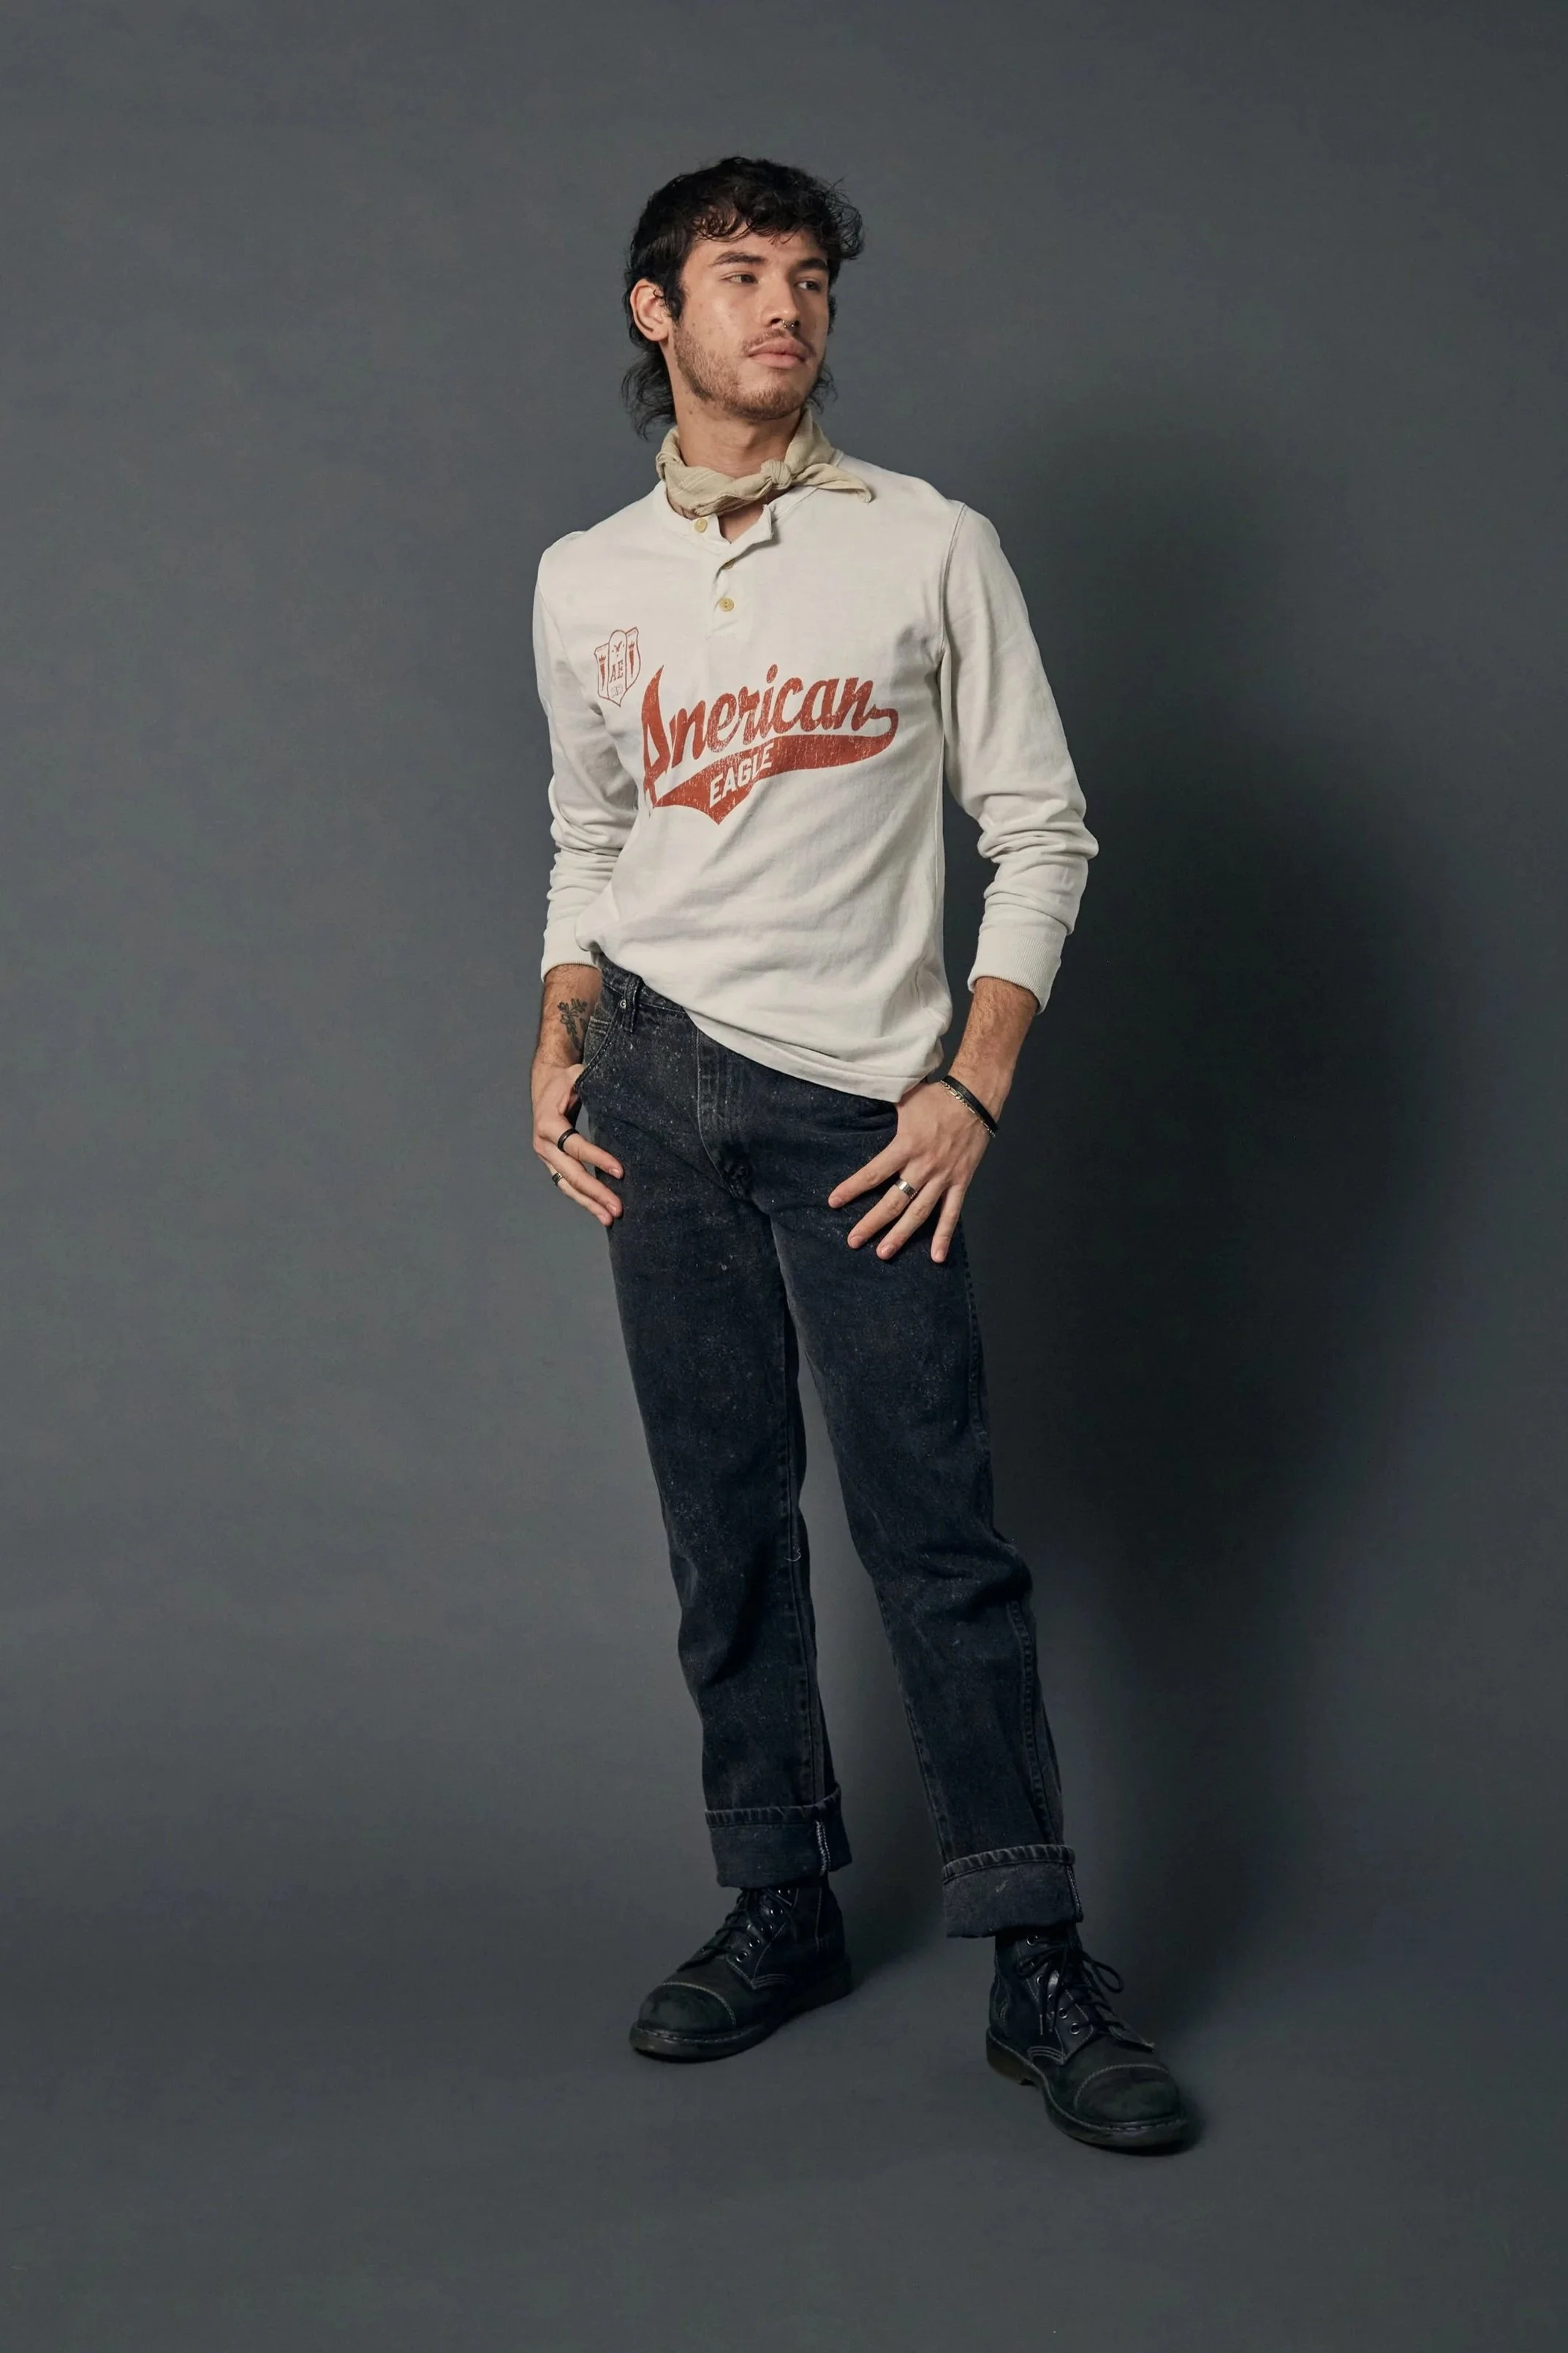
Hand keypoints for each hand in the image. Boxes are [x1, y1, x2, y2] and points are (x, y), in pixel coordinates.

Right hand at [531, 1054, 623, 1225]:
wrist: (545, 1085)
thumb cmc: (565, 1080)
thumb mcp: (576, 1075)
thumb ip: (590, 1082)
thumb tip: (614, 1091)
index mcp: (548, 1124)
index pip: (575, 1146)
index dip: (598, 1159)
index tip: (621, 1171)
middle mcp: (543, 1144)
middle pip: (572, 1174)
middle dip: (595, 1192)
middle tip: (618, 1208)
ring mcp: (546, 1157)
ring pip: (567, 1186)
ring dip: (589, 1203)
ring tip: (610, 1219)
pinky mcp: (552, 1163)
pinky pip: (567, 1184)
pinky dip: (583, 1199)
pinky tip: (600, 1210)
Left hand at [827, 1079, 991, 1262]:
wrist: (976, 1097)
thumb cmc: (938, 1096)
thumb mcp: (905, 1098)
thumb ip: (881, 1106)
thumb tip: (857, 1099)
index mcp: (906, 1145)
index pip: (874, 1173)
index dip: (852, 1189)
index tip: (834, 1202)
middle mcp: (924, 1166)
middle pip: (894, 1201)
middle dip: (872, 1223)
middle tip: (853, 1241)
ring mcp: (944, 1177)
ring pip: (919, 1213)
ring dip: (901, 1235)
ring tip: (883, 1253)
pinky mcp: (961, 1181)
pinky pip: (952, 1213)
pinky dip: (944, 1236)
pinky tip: (936, 1257)